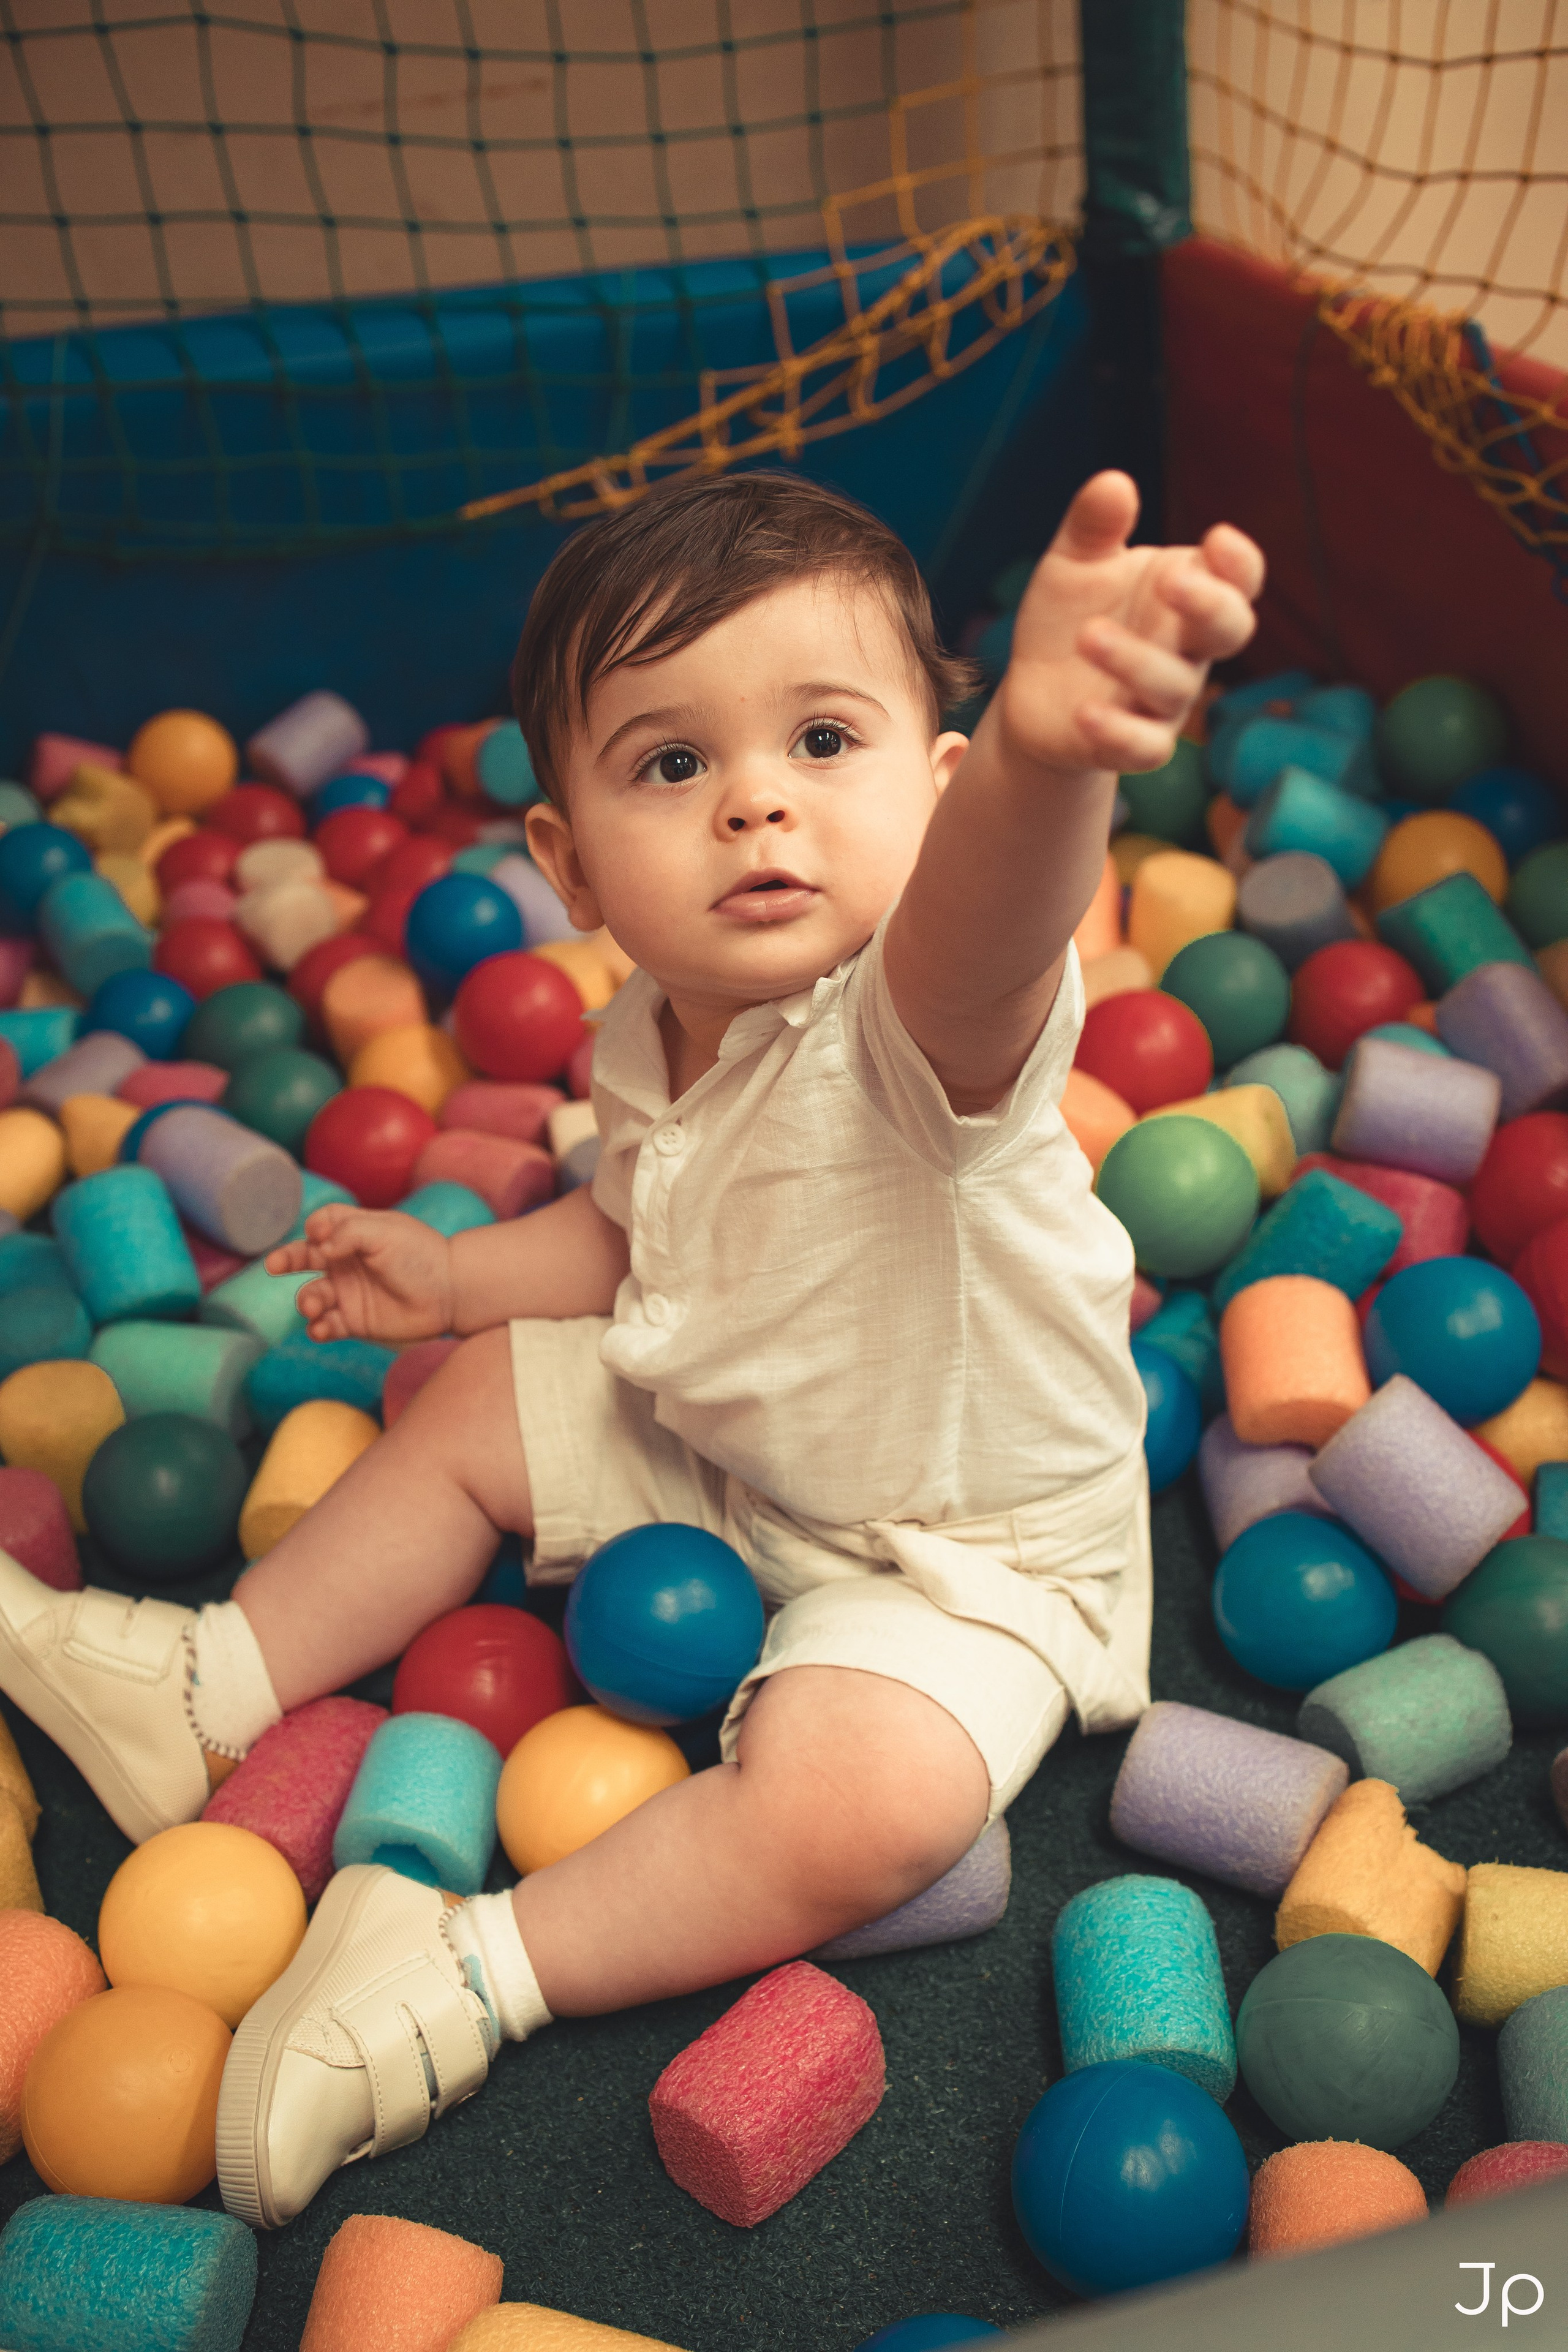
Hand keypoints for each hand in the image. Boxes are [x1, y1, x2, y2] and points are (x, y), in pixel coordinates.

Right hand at [265, 1207, 454, 1343]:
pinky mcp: (354, 1321)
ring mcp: (348, 1292)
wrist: (450, 1292)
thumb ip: (347, 1233)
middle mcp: (345, 1262)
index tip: (319, 1234)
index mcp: (353, 1233)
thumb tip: (318, 1247)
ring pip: (312, 1295)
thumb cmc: (420, 1255)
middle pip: (303, 1257)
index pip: (321, 1224)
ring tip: (314, 1305)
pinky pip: (326, 1325)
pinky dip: (318, 1328)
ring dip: (306, 1300)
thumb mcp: (384, 1231)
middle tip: (274, 1265)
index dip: (315, 1227)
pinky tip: (321, 1328)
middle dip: (285, 1260)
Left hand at [997, 470, 1263, 777]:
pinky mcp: (1135, 743)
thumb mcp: (1073, 563)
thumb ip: (1094, 526)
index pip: (1239, 578)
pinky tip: (1085, 712)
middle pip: (1231, 630)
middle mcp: (1189, 647)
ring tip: (1087, 634)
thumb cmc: (1071, 615)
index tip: (1217, 538)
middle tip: (1170, 582)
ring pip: (1175, 686)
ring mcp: (1167, 700)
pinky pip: (1145, 746)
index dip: (1239, 562)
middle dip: (1210, 606)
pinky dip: (1119, 731)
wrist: (1036, 691)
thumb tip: (1114, 482)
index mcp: (1189, 593)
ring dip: (1135, 661)